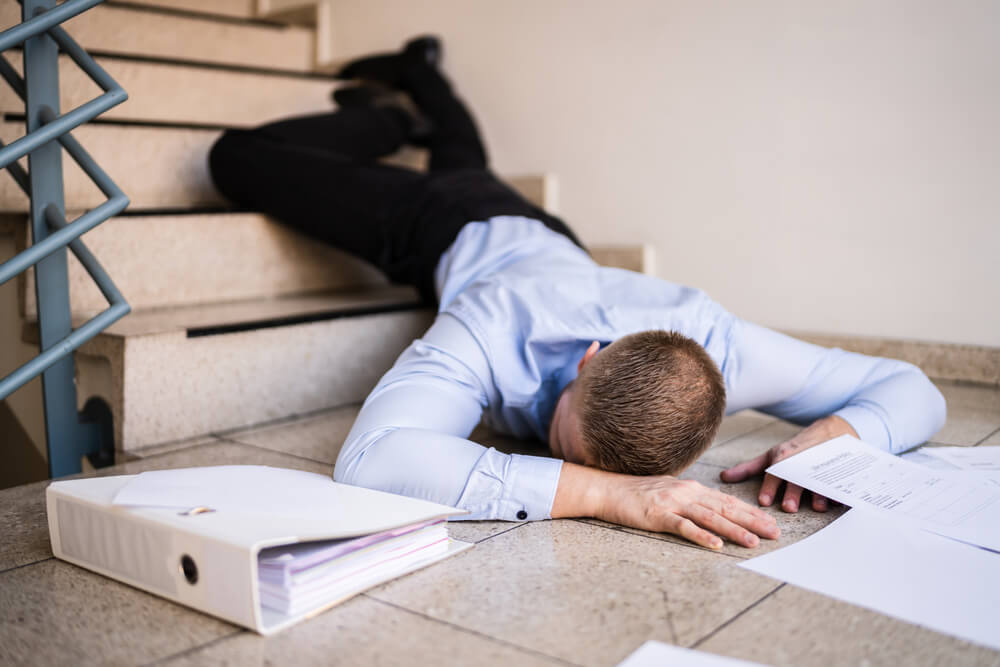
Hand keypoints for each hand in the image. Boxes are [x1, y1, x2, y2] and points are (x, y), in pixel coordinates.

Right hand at [552, 463, 779, 549]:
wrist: (606, 489)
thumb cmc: (636, 493)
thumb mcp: (668, 491)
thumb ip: (689, 499)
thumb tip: (710, 508)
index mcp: (690, 487)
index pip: (726, 501)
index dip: (751, 511)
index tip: (771, 522)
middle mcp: (685, 491)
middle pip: (725, 508)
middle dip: (752, 520)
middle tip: (775, 532)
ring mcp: (672, 502)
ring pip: (710, 517)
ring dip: (734, 530)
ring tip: (753, 542)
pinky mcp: (657, 514)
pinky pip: (683, 527)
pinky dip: (701, 536)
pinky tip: (716, 545)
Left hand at [719, 415, 857, 512]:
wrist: (831, 431)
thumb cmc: (794, 450)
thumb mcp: (771, 456)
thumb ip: (748, 469)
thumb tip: (723, 477)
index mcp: (783, 459)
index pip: (774, 473)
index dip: (768, 487)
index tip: (763, 501)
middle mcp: (801, 462)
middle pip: (796, 477)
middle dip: (792, 492)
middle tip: (789, 507)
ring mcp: (821, 465)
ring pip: (819, 480)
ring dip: (819, 493)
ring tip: (818, 506)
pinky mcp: (839, 469)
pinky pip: (841, 479)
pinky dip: (842, 489)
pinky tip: (842, 499)